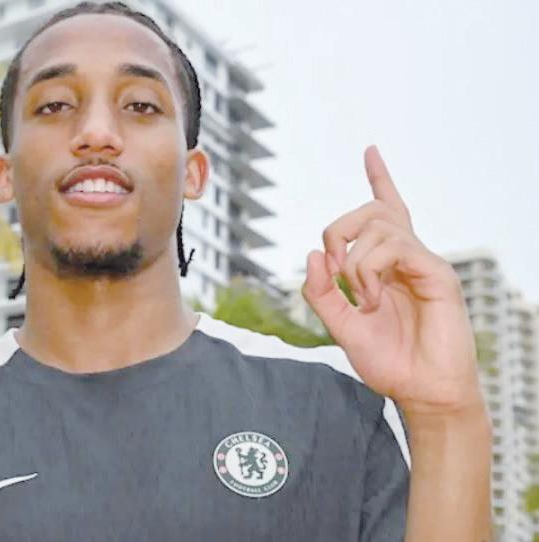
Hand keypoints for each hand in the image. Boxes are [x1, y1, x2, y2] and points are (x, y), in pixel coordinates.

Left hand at [302, 145, 482, 417]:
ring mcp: (424, 262)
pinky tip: (373, 299)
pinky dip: (370, 271)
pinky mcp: (438, 273)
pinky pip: (395, 247)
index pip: (385, 210)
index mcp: (387, 265)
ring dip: (355, 263)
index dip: (379, 179)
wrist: (421, 392)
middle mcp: (407, 257)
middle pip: (371, 211)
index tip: (370, 150)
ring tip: (363, 300)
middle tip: (333, 269)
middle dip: (337, 230)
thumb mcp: (340, 326)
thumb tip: (312, 252)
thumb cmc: (388, 361)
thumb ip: (321, 292)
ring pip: (379, 226)